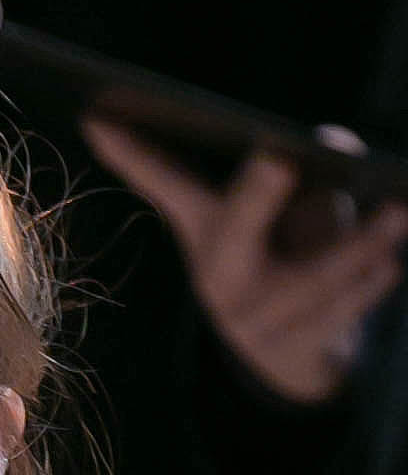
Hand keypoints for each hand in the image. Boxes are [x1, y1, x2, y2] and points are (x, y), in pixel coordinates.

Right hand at [82, 116, 407, 404]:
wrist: (298, 361)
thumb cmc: (295, 260)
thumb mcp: (292, 213)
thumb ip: (304, 174)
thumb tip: (335, 147)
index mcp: (208, 232)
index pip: (164, 181)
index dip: (130, 151)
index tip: (97, 114)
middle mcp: (220, 275)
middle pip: (233, 228)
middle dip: (258, 192)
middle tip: (282, 156)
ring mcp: (251, 320)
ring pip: (308, 279)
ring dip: (360, 243)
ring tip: (398, 210)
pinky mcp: (291, 352)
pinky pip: (336, 315)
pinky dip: (369, 285)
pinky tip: (390, 263)